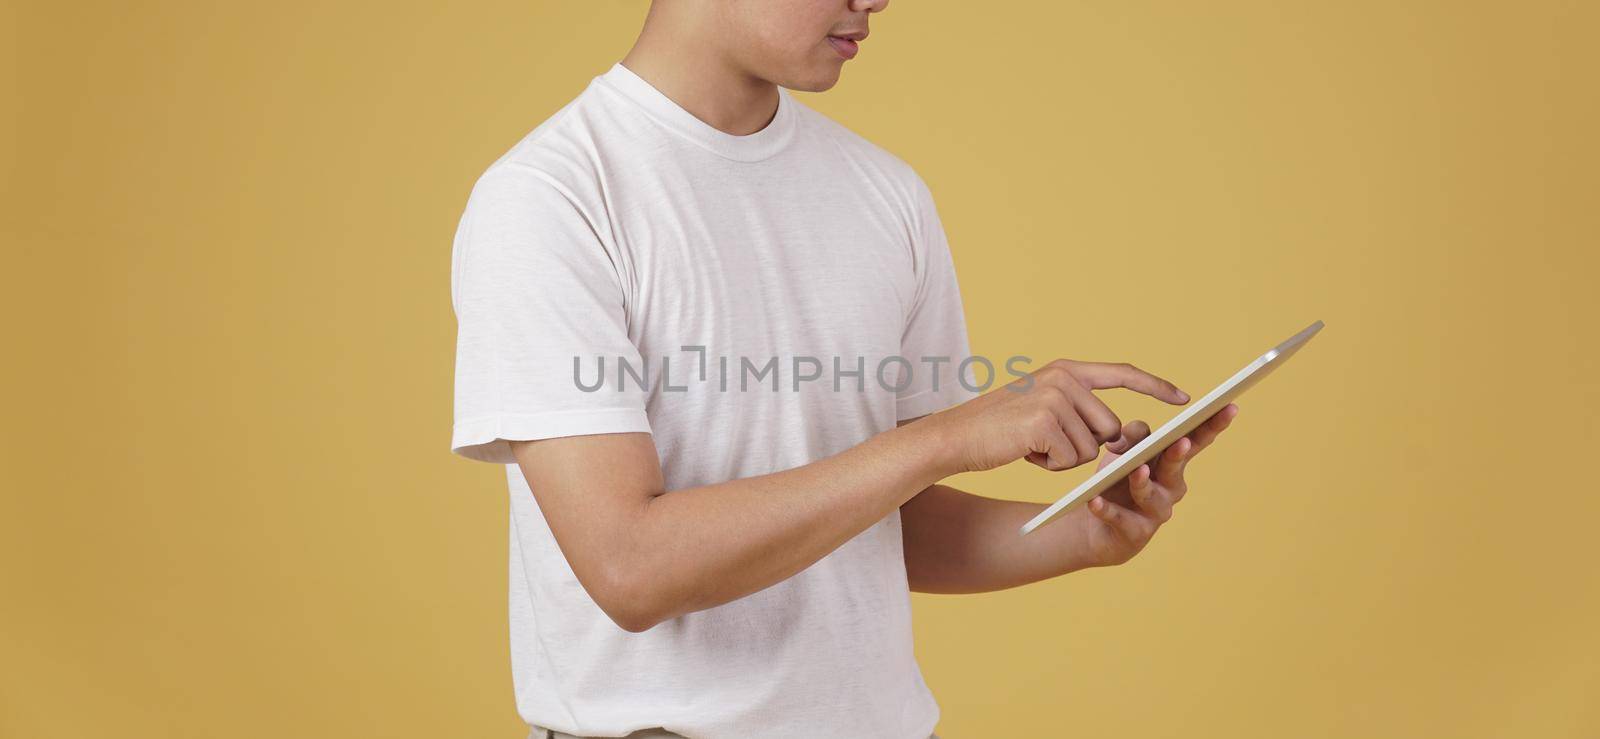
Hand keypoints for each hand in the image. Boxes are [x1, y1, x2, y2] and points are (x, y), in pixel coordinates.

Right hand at [923, 359, 1190, 476]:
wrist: (954, 437)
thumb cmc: (1000, 430)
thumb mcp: (1043, 407)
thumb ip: (1080, 410)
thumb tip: (1119, 434)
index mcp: (1066, 369)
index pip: (1123, 374)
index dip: (1155, 387)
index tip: (1184, 399)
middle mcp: (1064, 378)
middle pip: (1110, 427)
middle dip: (1085, 446)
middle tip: (1044, 442)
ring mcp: (1054, 398)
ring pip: (1092, 448)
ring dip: (1065, 458)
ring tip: (1031, 446)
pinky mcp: (1044, 423)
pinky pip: (1071, 460)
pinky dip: (1050, 466)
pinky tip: (1025, 453)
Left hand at [1065, 402, 1240, 567]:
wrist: (1092, 526)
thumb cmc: (1114, 482)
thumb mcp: (1121, 452)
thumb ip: (1132, 436)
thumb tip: (1138, 434)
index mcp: (1171, 463)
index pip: (1194, 441)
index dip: (1212, 425)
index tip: (1229, 406)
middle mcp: (1170, 488)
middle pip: (1176, 467)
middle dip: (1178, 454)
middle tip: (1180, 441)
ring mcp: (1154, 513)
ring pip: (1151, 496)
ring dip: (1143, 483)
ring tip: (1137, 471)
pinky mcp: (1134, 534)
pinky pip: (1120, 519)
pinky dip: (1107, 510)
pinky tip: (1096, 501)